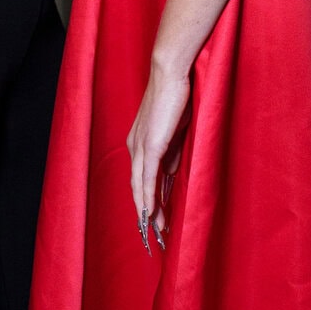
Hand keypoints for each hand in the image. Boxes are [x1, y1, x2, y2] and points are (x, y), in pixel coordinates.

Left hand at [127, 54, 189, 246]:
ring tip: (155, 232)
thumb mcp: (175, 133)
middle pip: (138, 188)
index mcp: (139, 144)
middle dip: (146, 214)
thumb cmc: (175, 98)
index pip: (142, 180)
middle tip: (153, 236)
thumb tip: (171, 175)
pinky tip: (152, 212)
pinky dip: (149, 197)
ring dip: (148, 211)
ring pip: (140, 187)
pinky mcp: (150, 145)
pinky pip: (148, 177)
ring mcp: (140, 147)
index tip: (154, 220)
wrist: (170, 73)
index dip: (148, 201)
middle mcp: (135, 147)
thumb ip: (172, 155)